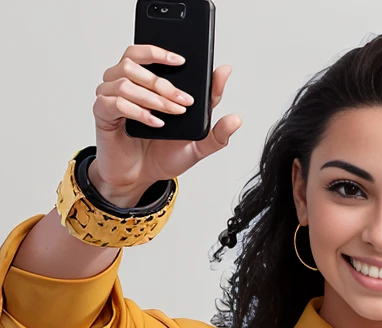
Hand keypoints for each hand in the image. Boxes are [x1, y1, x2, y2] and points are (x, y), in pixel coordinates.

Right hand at [91, 43, 241, 199]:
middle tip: (184, 101)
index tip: (184, 61)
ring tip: (169, 114)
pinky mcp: (103, 113)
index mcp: (148, 82)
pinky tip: (154, 124)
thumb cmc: (163, 157)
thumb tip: (236, 118)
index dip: (165, 52)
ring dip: (152, 95)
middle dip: (165, 80)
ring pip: (125, 77)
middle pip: (136, 60)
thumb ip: (216, 132)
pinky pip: (115, 101)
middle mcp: (128, 84)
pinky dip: (137, 111)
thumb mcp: (196, 147)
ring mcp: (112, 96)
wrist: (141, 178)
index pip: (152, 54)